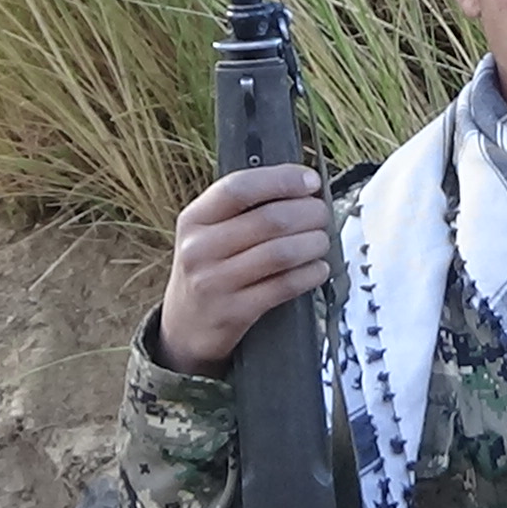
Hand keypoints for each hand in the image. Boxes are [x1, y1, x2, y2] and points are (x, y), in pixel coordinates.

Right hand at [157, 164, 330, 376]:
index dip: (281, 180)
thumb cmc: (207, 269)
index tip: (310, 181)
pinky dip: (310, 274)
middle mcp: (200, 249)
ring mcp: (215, 282)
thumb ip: (243, 207)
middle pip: (269, 220)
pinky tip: (318, 268)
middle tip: (322, 214)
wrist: (184, 327)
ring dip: (313, 243)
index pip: (239, 188)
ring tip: (322, 240)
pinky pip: (284, 286)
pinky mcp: (235, 312)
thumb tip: (300, 184)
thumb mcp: (207, 232)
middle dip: (308, 213)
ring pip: (281, 252)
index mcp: (194, 219)